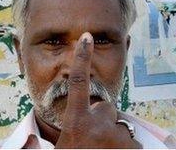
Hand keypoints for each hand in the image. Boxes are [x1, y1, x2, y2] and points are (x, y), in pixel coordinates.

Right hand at [55, 32, 141, 148]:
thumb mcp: (59, 147)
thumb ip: (62, 130)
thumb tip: (42, 131)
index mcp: (75, 124)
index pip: (78, 84)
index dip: (82, 58)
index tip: (86, 37)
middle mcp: (97, 126)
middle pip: (105, 108)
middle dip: (102, 120)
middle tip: (94, 142)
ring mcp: (117, 137)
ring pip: (120, 127)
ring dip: (113, 138)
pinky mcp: (133, 148)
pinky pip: (133, 143)